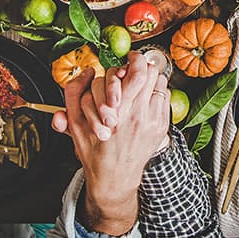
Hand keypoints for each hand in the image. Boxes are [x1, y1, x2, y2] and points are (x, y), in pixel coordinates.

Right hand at [54, 52, 170, 235]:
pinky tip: (144, 99)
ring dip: (149, 79)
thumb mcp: (75, 124)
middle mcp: (139, 115)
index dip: (134, 59)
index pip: (138, 72)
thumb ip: (74, 94)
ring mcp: (153, 121)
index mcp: (118, 112)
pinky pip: (164, 97)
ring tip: (138, 85)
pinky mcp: (161, 126)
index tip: (128, 59)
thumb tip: (88, 72)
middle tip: (133, 69)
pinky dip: (155, 92)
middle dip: (141, 66)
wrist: (114, 178)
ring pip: (160, 83)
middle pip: (152, 73)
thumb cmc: (94, 151)